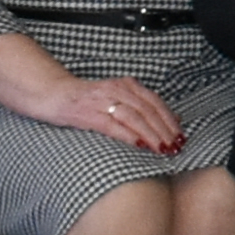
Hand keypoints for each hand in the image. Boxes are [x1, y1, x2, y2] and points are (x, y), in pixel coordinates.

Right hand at [53, 75, 189, 156]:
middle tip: (175, 147)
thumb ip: (143, 106)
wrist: (53, 93)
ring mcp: (103, 101)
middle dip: (165, 131)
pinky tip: (139, 145)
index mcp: (127, 85)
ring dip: (151, 134)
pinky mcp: (88, 113)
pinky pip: (112, 125)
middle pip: (148, 111)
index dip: (170, 120)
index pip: (156, 102)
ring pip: (134, 117)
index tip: (181, 137)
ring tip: (162, 149)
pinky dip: (128, 135)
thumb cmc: (88, 100)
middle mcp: (117, 89)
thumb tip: (174, 119)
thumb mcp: (118, 97)